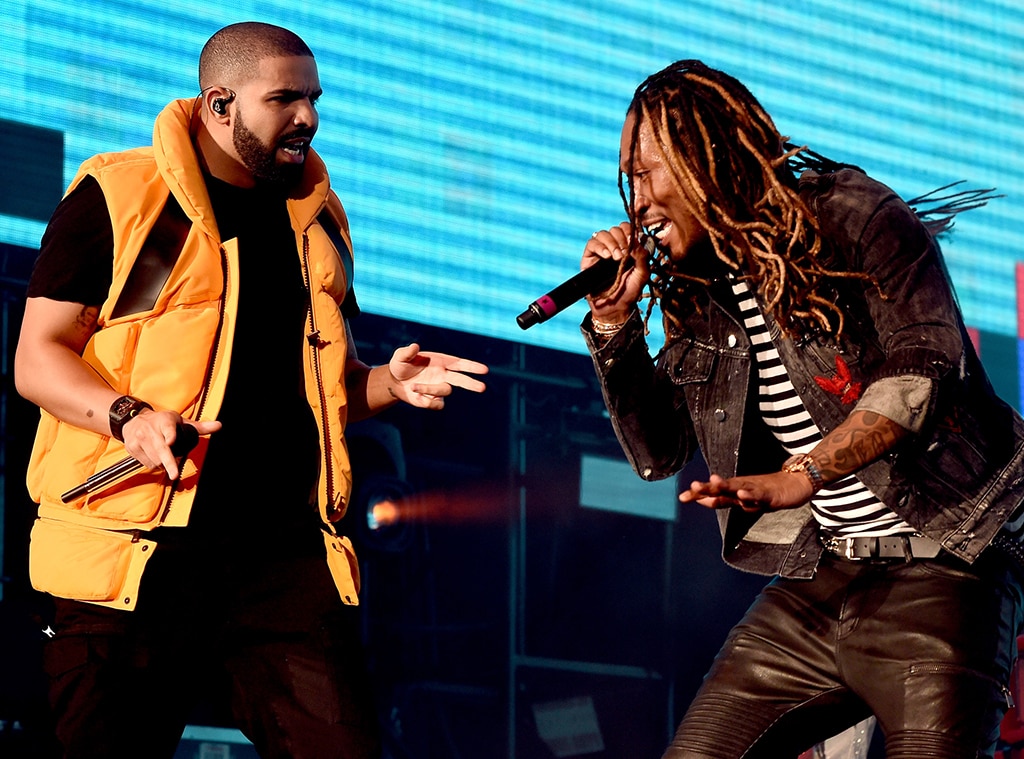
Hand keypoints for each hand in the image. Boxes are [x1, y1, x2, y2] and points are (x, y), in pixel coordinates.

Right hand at [120, 410, 221, 479]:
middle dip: (168, 462)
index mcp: (165, 421)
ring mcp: (139, 439)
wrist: (133, 420)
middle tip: (175, 474)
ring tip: (167, 458)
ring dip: (163, 465)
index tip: (170, 441)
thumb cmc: (161, 421)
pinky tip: (155, 457)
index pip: (167, 428)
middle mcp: (150, 429)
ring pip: (155, 460)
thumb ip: (200, 427)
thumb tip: (219, 426)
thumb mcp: (180, 421)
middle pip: (161, 449)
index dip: (170, 435)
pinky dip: (154, 464)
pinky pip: (147, 463)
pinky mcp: (132, 447)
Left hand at [387, 343, 487, 409]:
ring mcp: (439, 389)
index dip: (472, 367)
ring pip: (445, 391)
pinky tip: (415, 396)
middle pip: (462, 380)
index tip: (484, 370)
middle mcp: (444, 375)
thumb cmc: (400, 365)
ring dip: (430, 389)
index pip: (461, 364)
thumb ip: (407, 352)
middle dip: (472, 384)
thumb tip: (415, 346)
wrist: (393, 382)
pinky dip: (426, 401)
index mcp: (441, 362)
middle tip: (483, 388)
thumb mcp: (400, 356)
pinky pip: (436, 404)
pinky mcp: (432, 401)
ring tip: (413, 387)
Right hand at [583, 221, 648, 323]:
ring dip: (612, 242)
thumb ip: (642, 256)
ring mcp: (601, 252)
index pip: (628, 229)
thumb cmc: (630, 292)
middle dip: (622, 238)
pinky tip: (606, 256)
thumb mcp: (642, 274)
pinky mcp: (589, 258)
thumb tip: (636, 240)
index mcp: (628, 248)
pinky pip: (592, 243)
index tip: (634, 240)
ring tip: (616, 257)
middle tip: (625, 253)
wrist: (615, 308)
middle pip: (616, 229)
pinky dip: (600, 247)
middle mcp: (614, 247)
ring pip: (603, 234)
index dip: (630, 231)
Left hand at [679, 471, 813, 512]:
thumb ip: (724, 500)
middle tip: (693, 486)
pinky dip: (750, 495)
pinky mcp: (769, 494)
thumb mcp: (742, 500)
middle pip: (722, 487)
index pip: (713, 492)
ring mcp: (755, 489)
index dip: (698, 494)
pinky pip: (758, 495)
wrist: (795, 484)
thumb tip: (702, 500)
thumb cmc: (766, 491)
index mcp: (734, 489)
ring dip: (725, 486)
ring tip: (712, 483)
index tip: (682, 497)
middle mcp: (742, 487)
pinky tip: (741, 494)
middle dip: (708, 488)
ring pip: (738, 487)